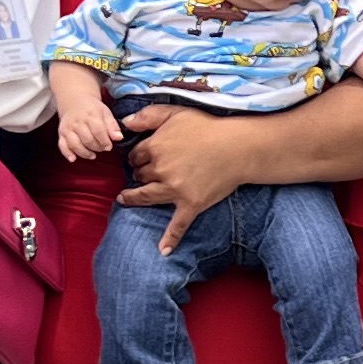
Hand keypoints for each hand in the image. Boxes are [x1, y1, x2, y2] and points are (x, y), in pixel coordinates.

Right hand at [53, 94, 126, 161]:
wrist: (74, 100)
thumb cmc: (92, 108)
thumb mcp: (105, 112)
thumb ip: (112, 126)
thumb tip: (119, 138)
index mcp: (90, 115)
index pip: (98, 131)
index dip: (105, 141)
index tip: (109, 146)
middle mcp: (77, 122)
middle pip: (87, 140)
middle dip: (97, 147)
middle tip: (102, 148)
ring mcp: (68, 128)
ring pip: (75, 144)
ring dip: (85, 153)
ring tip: (93, 155)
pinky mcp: (61, 133)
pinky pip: (62, 145)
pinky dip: (67, 153)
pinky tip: (73, 159)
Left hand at [116, 101, 246, 249]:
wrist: (238, 147)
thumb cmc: (208, 127)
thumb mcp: (175, 112)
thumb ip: (147, 116)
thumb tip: (124, 123)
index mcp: (155, 147)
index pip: (135, 156)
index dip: (137, 156)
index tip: (141, 157)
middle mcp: (160, 170)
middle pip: (140, 175)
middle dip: (140, 173)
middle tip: (145, 173)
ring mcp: (175, 190)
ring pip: (147, 197)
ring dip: (134, 198)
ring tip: (124, 199)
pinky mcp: (191, 204)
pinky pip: (177, 225)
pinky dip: (170, 238)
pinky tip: (163, 251)